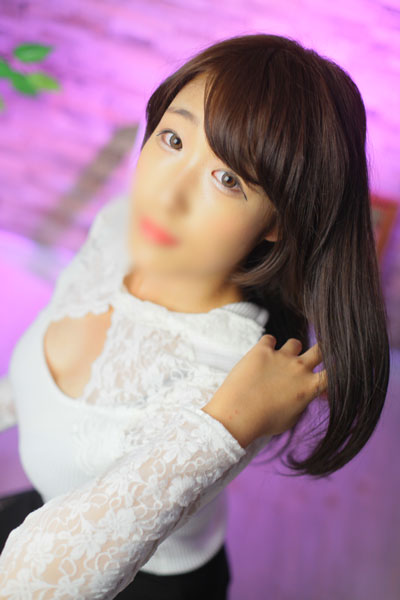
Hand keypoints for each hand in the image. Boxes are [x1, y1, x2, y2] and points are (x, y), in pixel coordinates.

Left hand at [202, 335, 327, 447]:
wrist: (237, 415)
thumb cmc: (263, 422)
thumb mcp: (291, 419)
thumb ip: (301, 402)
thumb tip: (303, 394)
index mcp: (310, 387)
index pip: (333, 373)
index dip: (333, 373)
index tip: (326, 375)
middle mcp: (299, 368)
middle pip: (320, 350)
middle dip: (319, 353)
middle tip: (310, 358)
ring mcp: (281, 356)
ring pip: (295, 343)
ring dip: (291, 351)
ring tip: (279, 362)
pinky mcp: (261, 350)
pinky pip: (269, 339)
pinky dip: (267, 345)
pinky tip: (262, 355)